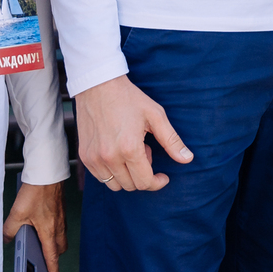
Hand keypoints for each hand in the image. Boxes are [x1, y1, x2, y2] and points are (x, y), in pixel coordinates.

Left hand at [3, 179, 66, 271]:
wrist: (47, 173)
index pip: (52, 257)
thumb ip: (10, 230)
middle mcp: (58, 226)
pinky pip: (59, 226)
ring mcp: (60, 217)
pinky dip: (53, 231)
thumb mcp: (17, 214)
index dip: (53, 271)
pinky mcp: (59, 209)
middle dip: (54, 257)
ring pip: (60, 237)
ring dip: (53, 243)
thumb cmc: (35, 192)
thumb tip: (7, 239)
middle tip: (44, 261)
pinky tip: (40, 225)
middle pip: (60, 248)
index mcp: (49, 231)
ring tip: (39, 244)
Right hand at [75, 74, 190, 192]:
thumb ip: (172, 141)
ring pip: (115, 184)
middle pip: (131, 185)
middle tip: (146, 150)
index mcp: (129, 148)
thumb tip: (187, 159)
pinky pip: (100, 176)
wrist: (98, 85)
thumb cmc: (129, 98)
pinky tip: (117, 151)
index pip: (145, 182)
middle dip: (143, 174)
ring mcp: (94, 158)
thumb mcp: (156, 116)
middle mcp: (109, 157)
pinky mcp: (84, 155)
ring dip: (127, 174)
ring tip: (131, 150)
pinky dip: (112, 171)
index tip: (163, 176)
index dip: (157, 182)